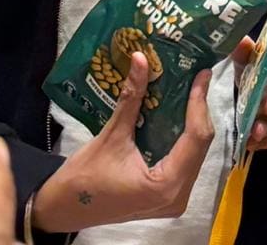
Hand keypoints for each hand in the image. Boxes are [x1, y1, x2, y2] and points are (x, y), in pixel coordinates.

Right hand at [32, 53, 212, 231]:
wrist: (65, 208)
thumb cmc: (84, 178)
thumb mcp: (111, 135)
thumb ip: (131, 98)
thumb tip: (141, 58)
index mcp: (166, 185)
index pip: (195, 138)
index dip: (199, 103)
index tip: (201, 74)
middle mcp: (177, 195)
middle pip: (199, 144)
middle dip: (197, 109)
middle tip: (195, 76)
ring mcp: (173, 198)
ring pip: (194, 151)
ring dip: (190, 120)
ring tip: (188, 88)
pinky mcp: (166, 194)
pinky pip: (184, 159)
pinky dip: (181, 135)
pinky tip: (177, 111)